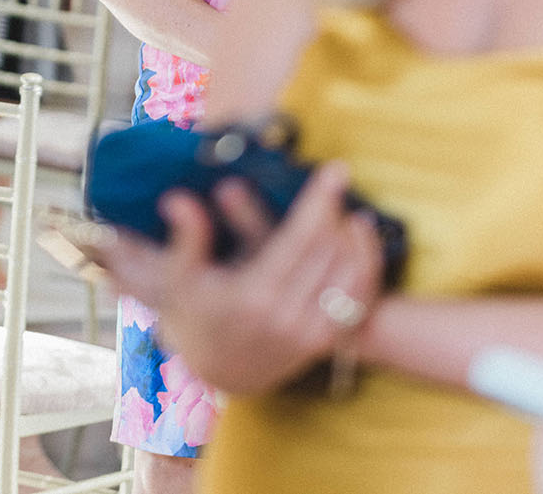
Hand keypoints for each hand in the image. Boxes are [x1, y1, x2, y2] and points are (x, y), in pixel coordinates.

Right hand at [90, 162, 383, 395]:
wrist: (214, 372)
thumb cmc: (193, 315)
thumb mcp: (180, 277)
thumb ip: (187, 236)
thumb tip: (177, 198)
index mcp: (251, 296)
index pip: (299, 239)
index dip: (320, 201)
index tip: (334, 169)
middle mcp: (285, 317)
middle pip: (328, 251)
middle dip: (335, 210)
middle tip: (336, 180)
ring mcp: (308, 334)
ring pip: (350, 276)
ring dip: (356, 240)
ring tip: (350, 212)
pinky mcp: (323, 343)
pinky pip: (357, 302)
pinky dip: (365, 270)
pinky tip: (359, 244)